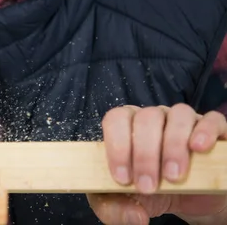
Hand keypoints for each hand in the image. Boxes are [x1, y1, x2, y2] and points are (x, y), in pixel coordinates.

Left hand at [87, 104, 226, 223]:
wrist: (191, 199)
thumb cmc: (154, 191)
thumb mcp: (129, 201)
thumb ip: (116, 208)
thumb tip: (135, 217)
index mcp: (128, 126)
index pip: (116, 119)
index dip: (117, 146)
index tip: (122, 178)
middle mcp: (155, 118)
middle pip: (147, 118)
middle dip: (145, 155)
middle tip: (148, 186)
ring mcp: (184, 121)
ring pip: (178, 115)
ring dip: (173, 146)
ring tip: (173, 177)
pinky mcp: (214, 130)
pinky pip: (212, 120)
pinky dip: (205, 131)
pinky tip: (199, 148)